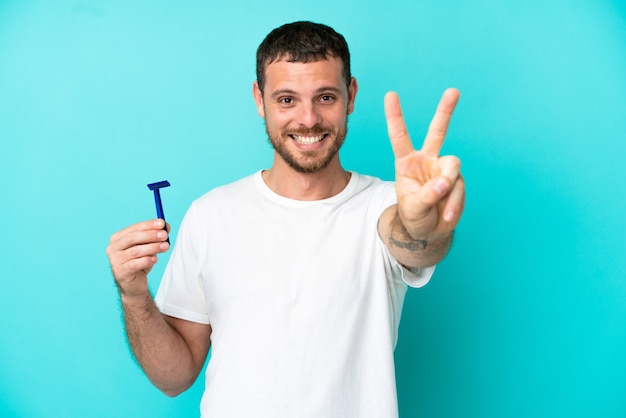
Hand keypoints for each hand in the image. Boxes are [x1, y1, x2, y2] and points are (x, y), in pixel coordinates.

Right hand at [106, 219, 169, 297]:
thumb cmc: (140, 262)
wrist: (134, 284)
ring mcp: (115, 260)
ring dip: (153, 247)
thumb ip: (156, 236)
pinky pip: (134, 264)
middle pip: (132, 238)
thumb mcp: (149, 247)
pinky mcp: (120, 272)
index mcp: (118, 238)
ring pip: (135, 251)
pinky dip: (147, 260)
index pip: (133, 228)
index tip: (162, 223)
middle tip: (164, 235)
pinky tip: (155, 259)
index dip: (148, 225)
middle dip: (150, 235)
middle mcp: (113, 248)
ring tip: (165, 247)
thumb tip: (167, 226)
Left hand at [384, 88, 464, 238]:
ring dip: (448, 187)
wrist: (430, 231)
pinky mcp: (458, 180)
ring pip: (452, 167)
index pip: (399, 136)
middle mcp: (427, 160)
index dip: (395, 116)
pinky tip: (447, 214)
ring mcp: (444, 169)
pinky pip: (459, 187)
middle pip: (437, 132)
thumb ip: (426, 195)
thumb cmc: (414, 215)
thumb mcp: (412, 208)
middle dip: (445, 111)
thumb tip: (444, 183)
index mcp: (407, 162)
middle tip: (453, 91)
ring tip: (440, 207)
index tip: (390, 95)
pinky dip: (454, 203)